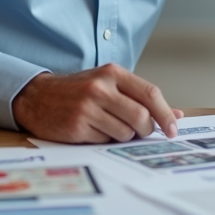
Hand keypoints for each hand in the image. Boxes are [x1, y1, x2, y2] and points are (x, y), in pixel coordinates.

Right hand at [12, 64, 183, 143]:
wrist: (37, 97)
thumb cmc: (79, 90)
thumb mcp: (109, 84)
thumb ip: (141, 97)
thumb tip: (177, 114)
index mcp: (112, 73)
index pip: (150, 94)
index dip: (166, 114)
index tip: (173, 129)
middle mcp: (100, 88)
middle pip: (141, 117)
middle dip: (146, 130)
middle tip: (141, 132)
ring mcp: (87, 108)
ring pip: (125, 133)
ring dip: (124, 136)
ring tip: (111, 127)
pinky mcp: (76, 127)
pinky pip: (105, 142)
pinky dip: (106, 140)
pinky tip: (94, 130)